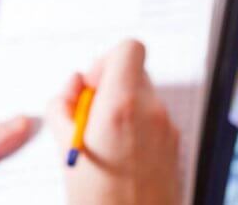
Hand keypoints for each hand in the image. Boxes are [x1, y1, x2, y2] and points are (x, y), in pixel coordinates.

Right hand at [48, 40, 180, 204]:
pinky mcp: (174, 144)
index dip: (106, 59)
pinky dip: (135, 126)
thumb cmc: (100, 199)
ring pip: (142, 96)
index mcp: (121, 106)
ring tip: (103, 140)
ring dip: (121, 107)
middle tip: (90, 112)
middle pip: (133, 72)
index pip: (129, 48)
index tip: (91, 83)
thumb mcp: (64, 146)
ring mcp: (167, 128)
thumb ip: (63, 104)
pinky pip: (152, 118)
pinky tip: (119, 153)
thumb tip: (74, 85)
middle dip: (109, 86)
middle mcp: (150, 111)